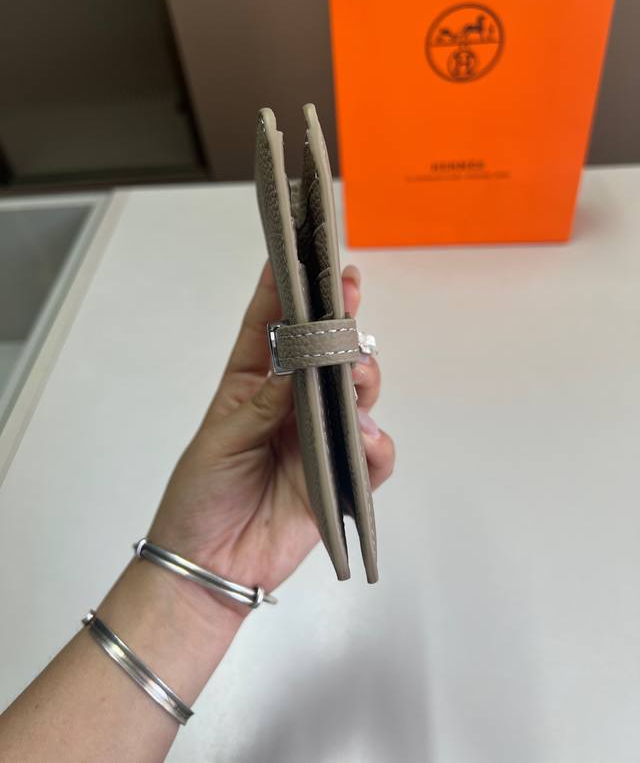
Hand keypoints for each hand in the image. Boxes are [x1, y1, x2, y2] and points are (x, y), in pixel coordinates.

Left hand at [148, 262, 394, 614]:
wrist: (211, 567)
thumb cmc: (201, 496)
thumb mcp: (223, 439)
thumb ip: (266, 402)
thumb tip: (299, 363)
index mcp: (252, 385)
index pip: (271, 327)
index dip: (285, 290)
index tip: (300, 250)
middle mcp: (291, 404)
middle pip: (324, 352)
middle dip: (338, 320)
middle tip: (347, 293)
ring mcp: (319, 438)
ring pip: (355, 394)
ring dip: (361, 375)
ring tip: (356, 369)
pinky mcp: (341, 479)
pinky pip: (372, 456)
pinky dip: (376, 445)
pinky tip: (366, 438)